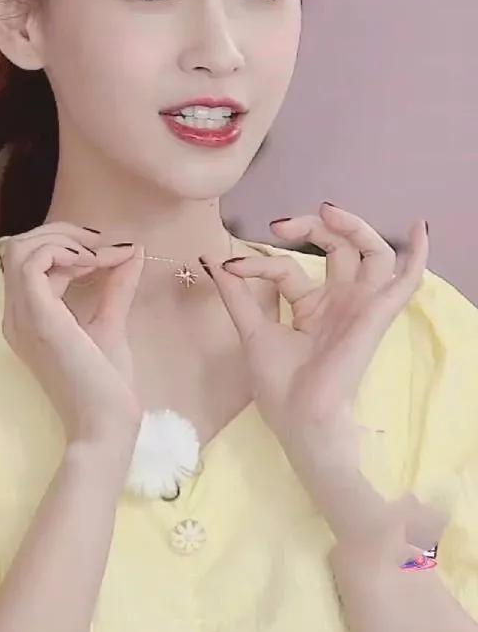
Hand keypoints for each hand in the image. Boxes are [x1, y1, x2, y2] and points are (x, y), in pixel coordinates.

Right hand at [0, 223, 145, 448]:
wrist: (106, 425)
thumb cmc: (106, 386)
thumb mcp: (110, 321)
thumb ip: (115, 285)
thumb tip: (131, 249)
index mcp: (28, 317)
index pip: (29, 260)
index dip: (67, 244)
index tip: (108, 252)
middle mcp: (16, 314)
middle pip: (19, 247)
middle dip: (63, 233)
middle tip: (102, 245)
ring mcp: (22, 316)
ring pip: (21, 249)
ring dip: (63, 240)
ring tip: (98, 256)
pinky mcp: (37, 318)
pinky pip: (33, 264)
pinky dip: (64, 251)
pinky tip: (94, 263)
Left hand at [202, 203, 429, 534]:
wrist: (300, 419)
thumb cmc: (280, 386)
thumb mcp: (252, 330)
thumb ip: (236, 294)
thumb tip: (211, 258)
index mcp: (312, 306)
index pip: (288, 267)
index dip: (258, 262)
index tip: (230, 265)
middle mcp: (339, 301)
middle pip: (338, 248)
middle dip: (311, 227)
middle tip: (282, 225)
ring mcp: (360, 305)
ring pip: (371, 252)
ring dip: (353, 226)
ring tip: (328, 212)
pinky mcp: (376, 314)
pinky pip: (406, 281)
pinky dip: (418, 254)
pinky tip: (421, 227)